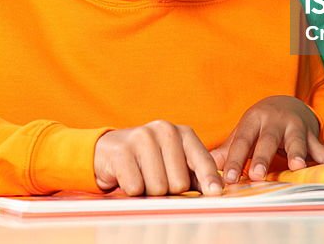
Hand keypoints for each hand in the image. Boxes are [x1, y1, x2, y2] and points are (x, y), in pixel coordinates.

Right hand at [93, 121, 222, 196]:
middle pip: (179, 183)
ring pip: (158, 188)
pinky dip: (132, 190)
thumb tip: (215, 191)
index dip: (209, 179)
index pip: (202, 160)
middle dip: (168, 190)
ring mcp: (142, 137)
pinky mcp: (121, 150)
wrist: (108, 150)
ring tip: (141, 177)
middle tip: (156, 178)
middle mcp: (165, 129)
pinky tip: (127, 176)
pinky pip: (135, 187)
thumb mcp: (174, 162)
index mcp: (183, 133)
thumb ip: (195, 175)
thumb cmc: (148, 160)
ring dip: (149, 191)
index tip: (215, 193)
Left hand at [211, 95, 323, 183]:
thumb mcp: (243, 132)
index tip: (228, 178)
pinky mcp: (313, 135)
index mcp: (254, 120)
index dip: (234, 159)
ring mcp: (296, 127)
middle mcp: (275, 121)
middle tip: (255, 174)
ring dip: (297, 153)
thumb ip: (227, 150)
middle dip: (262, 157)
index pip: (242, 141)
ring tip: (297, 166)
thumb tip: (205, 167)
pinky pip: (322, 149)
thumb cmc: (260, 125)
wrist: (287, 104)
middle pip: (268, 140)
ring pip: (297, 140)